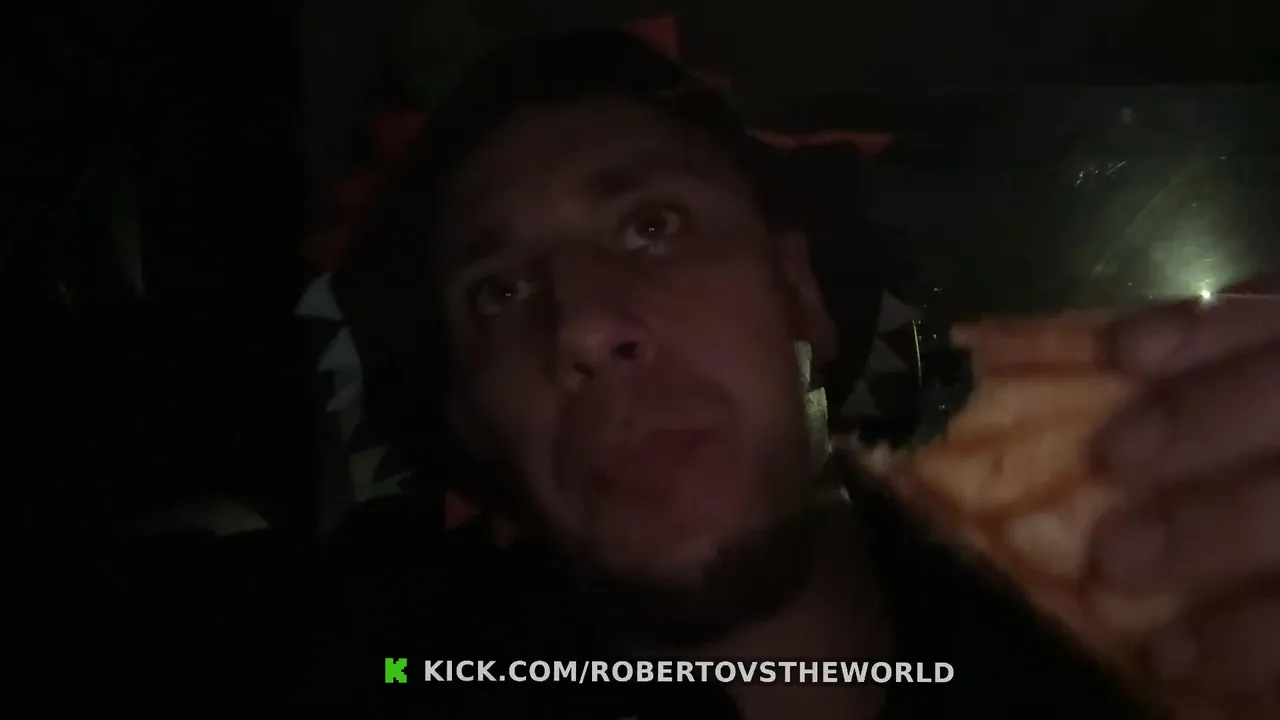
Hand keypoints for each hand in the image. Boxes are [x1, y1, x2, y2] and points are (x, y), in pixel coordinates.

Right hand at [1090, 272, 1279, 699]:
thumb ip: (1273, 609)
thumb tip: (1176, 633)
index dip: (1250, 634)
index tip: (1167, 655)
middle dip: (1208, 527)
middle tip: (1116, 556)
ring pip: (1279, 384)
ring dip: (1188, 419)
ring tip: (1109, 454)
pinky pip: (1268, 297)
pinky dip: (1196, 325)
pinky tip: (1127, 350)